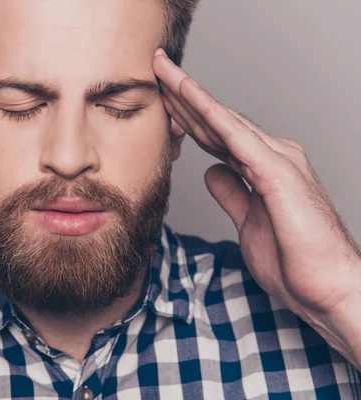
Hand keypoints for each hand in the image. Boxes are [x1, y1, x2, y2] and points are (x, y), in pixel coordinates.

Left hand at [152, 49, 360, 336]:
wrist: (327, 288)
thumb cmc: (294, 259)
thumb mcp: (247, 222)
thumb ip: (232, 193)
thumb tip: (211, 171)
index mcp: (263, 168)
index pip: (217, 136)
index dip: (187, 117)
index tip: (160, 101)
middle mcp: (271, 156)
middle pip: (216, 121)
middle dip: (182, 96)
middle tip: (155, 70)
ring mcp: (277, 160)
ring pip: (223, 120)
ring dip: (190, 95)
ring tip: (163, 71)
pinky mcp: (277, 173)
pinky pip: (236, 137)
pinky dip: (210, 115)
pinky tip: (189, 96)